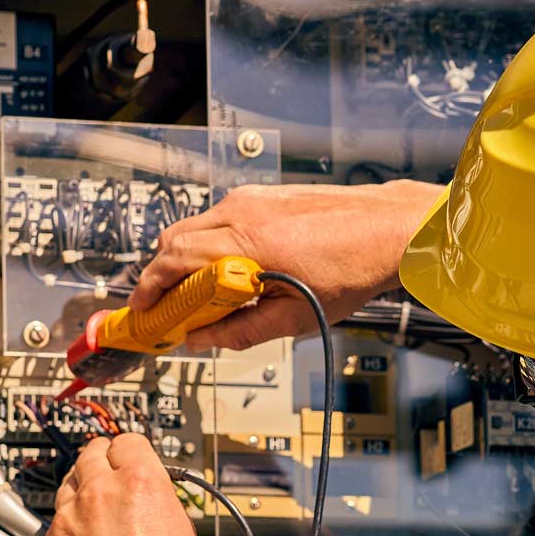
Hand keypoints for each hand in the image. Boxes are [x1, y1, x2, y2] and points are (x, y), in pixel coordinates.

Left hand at [43, 434, 208, 535]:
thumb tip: (145, 489)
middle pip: (92, 454)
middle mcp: (102, 492)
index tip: (127, 455)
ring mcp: (72, 516)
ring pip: (70, 483)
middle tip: (107, 471)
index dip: (130, 450)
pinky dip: (71, 522)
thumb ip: (156, 497)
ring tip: (96, 509)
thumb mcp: (180, 527)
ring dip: (83, 488)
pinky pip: (59, 518)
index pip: (127, 442)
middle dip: (102, 460)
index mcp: (141, 481)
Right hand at [131, 180, 441, 350]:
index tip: (144, 311)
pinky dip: (210, 245)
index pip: (173, 259)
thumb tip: (201, 340)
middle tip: (169, 308)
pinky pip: (219, 219)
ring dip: (187, 260)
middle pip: (173, 240)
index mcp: (248, 244)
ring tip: (205, 295)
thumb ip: (240, 332)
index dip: (150, 288)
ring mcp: (252, 198)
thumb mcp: (295, 318)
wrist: (389, 228)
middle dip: (162, 275)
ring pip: (195, 227)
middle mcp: (243, 212)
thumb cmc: (353, 268)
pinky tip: (232, 271)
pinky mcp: (263, 194)